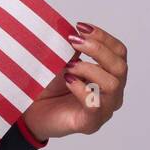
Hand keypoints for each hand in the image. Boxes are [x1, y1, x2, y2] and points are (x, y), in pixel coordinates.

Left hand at [22, 21, 126, 140]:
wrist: (29, 112)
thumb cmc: (47, 87)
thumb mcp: (61, 61)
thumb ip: (74, 48)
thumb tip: (75, 30)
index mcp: (108, 75)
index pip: (118, 52)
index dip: (103, 37)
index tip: (80, 26)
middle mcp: (112, 93)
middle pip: (120, 66)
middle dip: (98, 49)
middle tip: (74, 41)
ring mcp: (104, 109)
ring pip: (113, 84)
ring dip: (89, 68)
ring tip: (68, 65)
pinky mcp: (90, 123)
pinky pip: (94, 104)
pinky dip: (81, 88)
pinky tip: (68, 80)